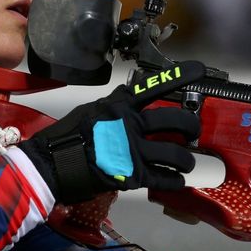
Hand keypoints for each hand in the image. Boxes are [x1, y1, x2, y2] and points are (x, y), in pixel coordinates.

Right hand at [19, 61, 204, 203]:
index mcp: (119, 106)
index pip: (154, 86)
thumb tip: (128, 94)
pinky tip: (177, 181)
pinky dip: (175, 181)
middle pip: (175, 121)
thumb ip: (113, 104)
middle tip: (193, 131)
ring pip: (176, 154)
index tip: (198, 70)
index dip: (179, 76)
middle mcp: (130, 125)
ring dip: (186, 159)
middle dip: (191, 126)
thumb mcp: (89, 110)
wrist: (53, 165)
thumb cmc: (67, 137)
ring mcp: (133, 151)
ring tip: (186, 163)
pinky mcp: (133, 176)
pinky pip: (165, 178)